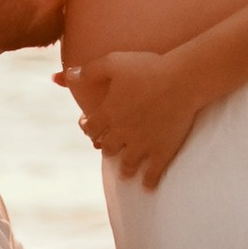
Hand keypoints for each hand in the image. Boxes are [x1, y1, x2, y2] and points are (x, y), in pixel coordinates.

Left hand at [54, 47, 204, 186]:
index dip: (88, 127)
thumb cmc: (147, 67)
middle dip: (105, 146)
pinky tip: (147, 186)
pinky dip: (148, 181)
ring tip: (126, 172)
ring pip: (127, 164)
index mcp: (109, 112)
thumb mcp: (113, 62)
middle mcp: (122, 132)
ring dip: (124, 168)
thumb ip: (89, 70)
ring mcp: (142, 144)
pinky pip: (153, 172)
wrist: (181, 80)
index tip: (89, 127)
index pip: (91, 127)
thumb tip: (66, 74)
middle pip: (107, 147)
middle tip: (107, 146)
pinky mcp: (162, 150)